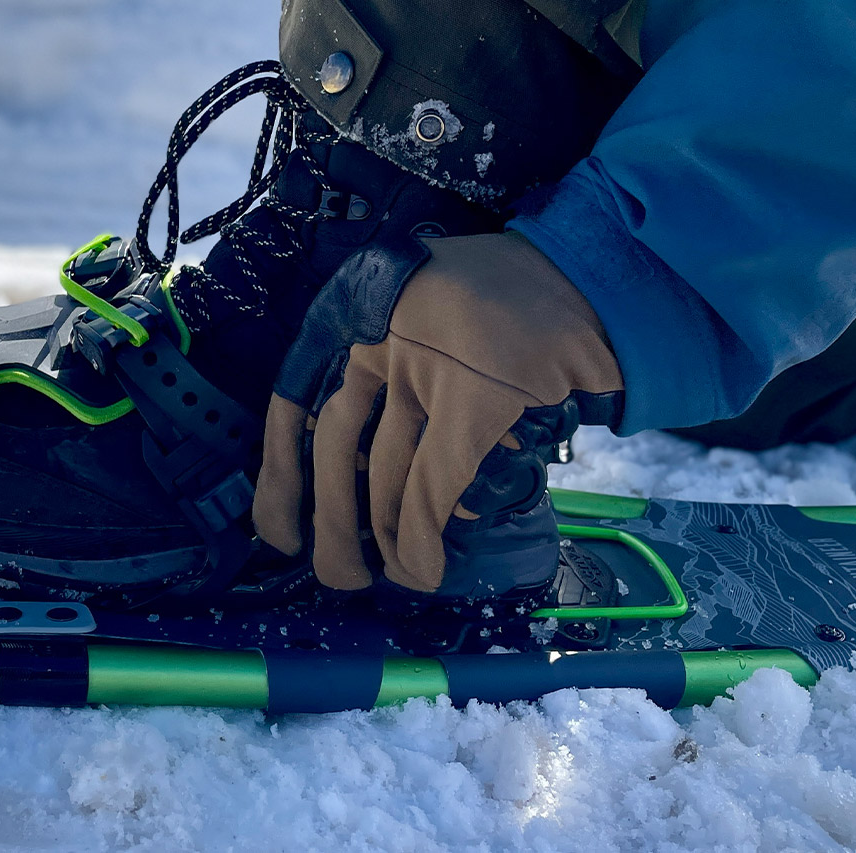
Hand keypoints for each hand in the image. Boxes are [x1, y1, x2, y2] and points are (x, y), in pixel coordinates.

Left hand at [254, 232, 621, 594]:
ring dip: (379, 536)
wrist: (582, 275)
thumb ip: (397, 379)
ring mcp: (426, 364)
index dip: (280, 469)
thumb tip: (377, 475)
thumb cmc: (506, 305)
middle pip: (333, 441)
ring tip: (382, 581)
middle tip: (335, 575)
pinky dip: (423, 534)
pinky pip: (433, 483)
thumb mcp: (427, 319)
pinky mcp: (471, 396)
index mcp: (354, 315)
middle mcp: (378, 336)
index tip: (273, 528)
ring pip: (383, 470)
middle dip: (329, 519)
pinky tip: (423, 568)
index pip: (290, 399)